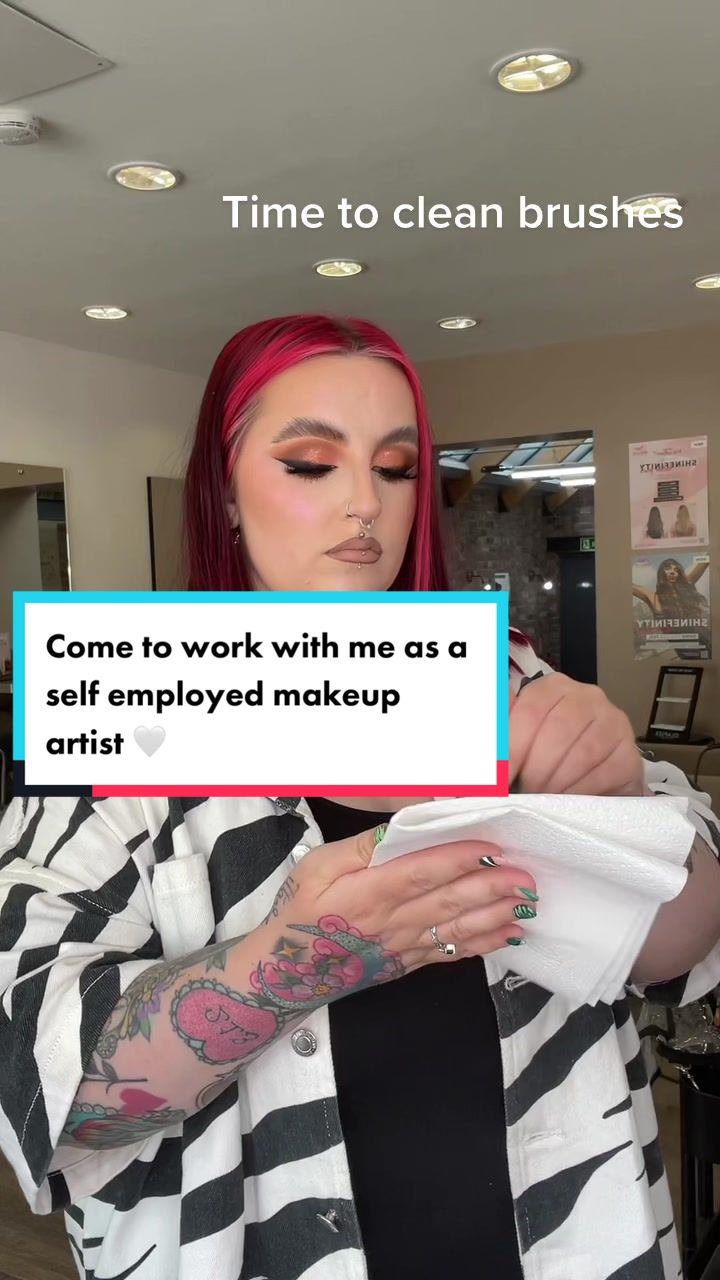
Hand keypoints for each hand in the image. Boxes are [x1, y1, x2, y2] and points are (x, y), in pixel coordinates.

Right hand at [272, 830, 537, 986]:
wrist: (288, 971)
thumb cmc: (302, 909)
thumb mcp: (317, 866)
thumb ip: (359, 848)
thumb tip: (398, 829)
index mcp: (367, 893)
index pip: (420, 872)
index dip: (457, 859)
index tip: (490, 846)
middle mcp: (391, 922)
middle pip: (448, 902)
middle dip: (490, 887)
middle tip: (525, 875)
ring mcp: (404, 946)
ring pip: (457, 929)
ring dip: (496, 915)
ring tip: (527, 902)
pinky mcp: (410, 963)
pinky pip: (451, 953)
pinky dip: (483, 945)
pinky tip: (509, 934)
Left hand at [509, 673, 646, 794]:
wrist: (594, 779)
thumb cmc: (548, 757)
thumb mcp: (518, 739)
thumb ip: (497, 735)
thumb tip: (476, 751)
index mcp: (552, 687)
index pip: (530, 710)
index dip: (511, 749)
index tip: (498, 780)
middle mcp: (586, 696)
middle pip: (557, 731)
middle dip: (535, 769)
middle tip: (525, 792)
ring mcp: (613, 722)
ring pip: (582, 753)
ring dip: (557, 782)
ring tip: (545, 798)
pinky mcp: (629, 752)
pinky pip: (605, 773)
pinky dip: (581, 791)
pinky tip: (569, 801)